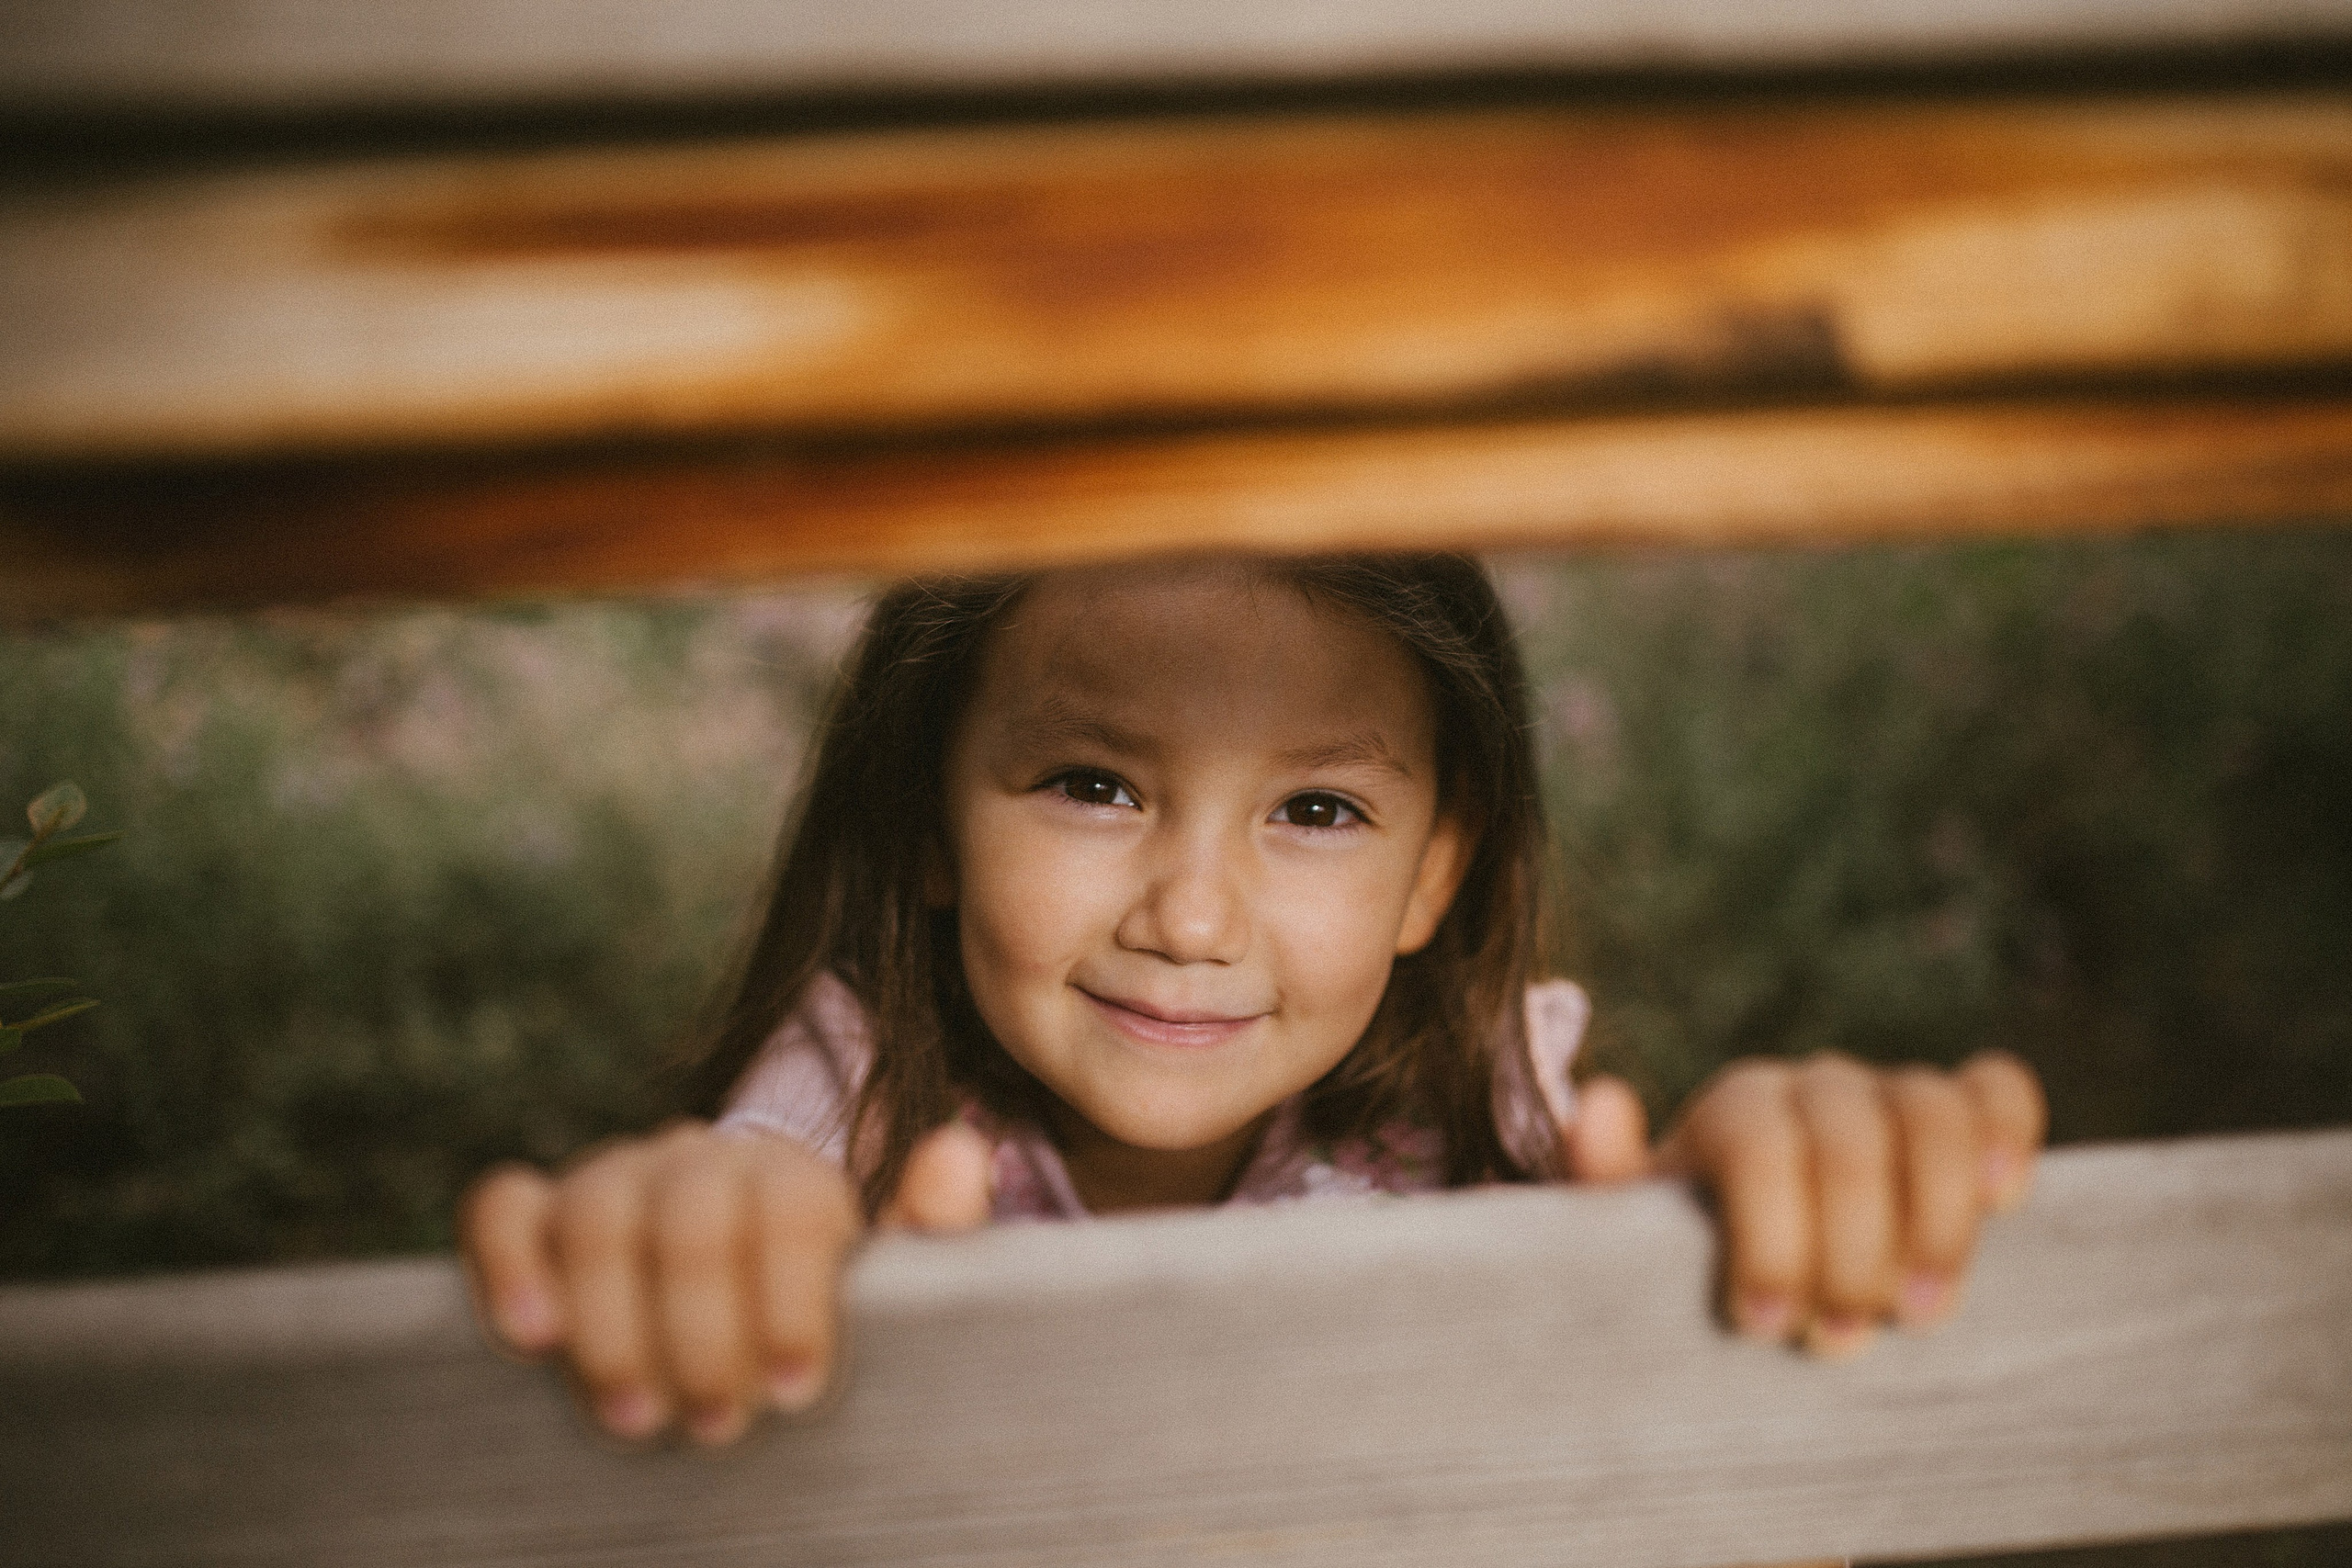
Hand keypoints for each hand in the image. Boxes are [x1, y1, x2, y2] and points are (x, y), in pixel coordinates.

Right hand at [461, 1118, 990, 1444]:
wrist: (732, 1325)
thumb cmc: (815, 1326)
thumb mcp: (887, 1293)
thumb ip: (930, 1233)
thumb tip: (961, 1152)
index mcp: (792, 1176)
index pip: (793, 1204)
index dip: (793, 1297)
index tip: (795, 1389)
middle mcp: (700, 1160)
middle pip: (693, 1215)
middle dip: (704, 1329)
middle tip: (717, 1425)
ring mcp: (613, 1179)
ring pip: (599, 1212)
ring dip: (613, 1322)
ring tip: (637, 1417)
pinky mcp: (536, 1213)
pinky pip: (503, 1207)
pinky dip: (510, 1263)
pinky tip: (532, 1337)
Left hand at [1561, 1050, 2046, 1356]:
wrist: (1761, 1278)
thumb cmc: (1694, 1269)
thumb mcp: (1633, 1241)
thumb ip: (1607, 1181)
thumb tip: (1604, 1102)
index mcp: (1735, 1113)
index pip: (1760, 1145)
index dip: (1771, 1237)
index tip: (1764, 1324)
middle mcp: (1813, 1089)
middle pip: (1850, 1143)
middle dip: (1851, 1252)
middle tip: (1839, 1341)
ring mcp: (1890, 1096)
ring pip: (1930, 1114)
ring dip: (1937, 1220)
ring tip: (1923, 1314)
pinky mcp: (1959, 1115)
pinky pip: (1997, 1091)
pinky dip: (2008, 1131)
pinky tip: (2005, 1201)